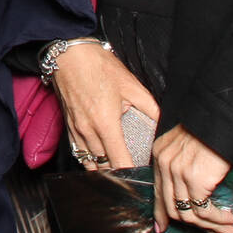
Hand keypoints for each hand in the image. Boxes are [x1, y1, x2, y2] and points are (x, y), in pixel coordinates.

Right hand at [48, 41, 158, 169]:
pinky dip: (90, 161)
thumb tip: (164, 125)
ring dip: (104, 170)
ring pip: (90, 163)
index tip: (144, 179)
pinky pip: (79, 153)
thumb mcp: (131, 85)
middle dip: (121, 176)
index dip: (133, 175)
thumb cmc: (99, 66)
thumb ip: (150, 108)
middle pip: (104, 167)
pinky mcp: (68, 126)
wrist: (69, 53)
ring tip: (119, 175)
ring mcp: (76, 130)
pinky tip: (100, 162)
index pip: (119, 162)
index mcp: (105, 123)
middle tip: (136, 178)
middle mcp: (88, 131)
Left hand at [150, 125, 232, 232]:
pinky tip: (228, 220)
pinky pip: (203, 211)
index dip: (161, 213)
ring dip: (211, 227)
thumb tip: (194, 194)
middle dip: (194, 227)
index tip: (163, 228)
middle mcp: (165, 163)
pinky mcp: (195, 179)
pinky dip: (217, 220)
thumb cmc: (213, 127)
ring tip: (227, 231)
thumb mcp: (189, 143)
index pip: (158, 190)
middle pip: (172, 207)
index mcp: (160, 153)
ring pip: (188, 214)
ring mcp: (178, 172)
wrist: (225, 115)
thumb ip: (184, 164)